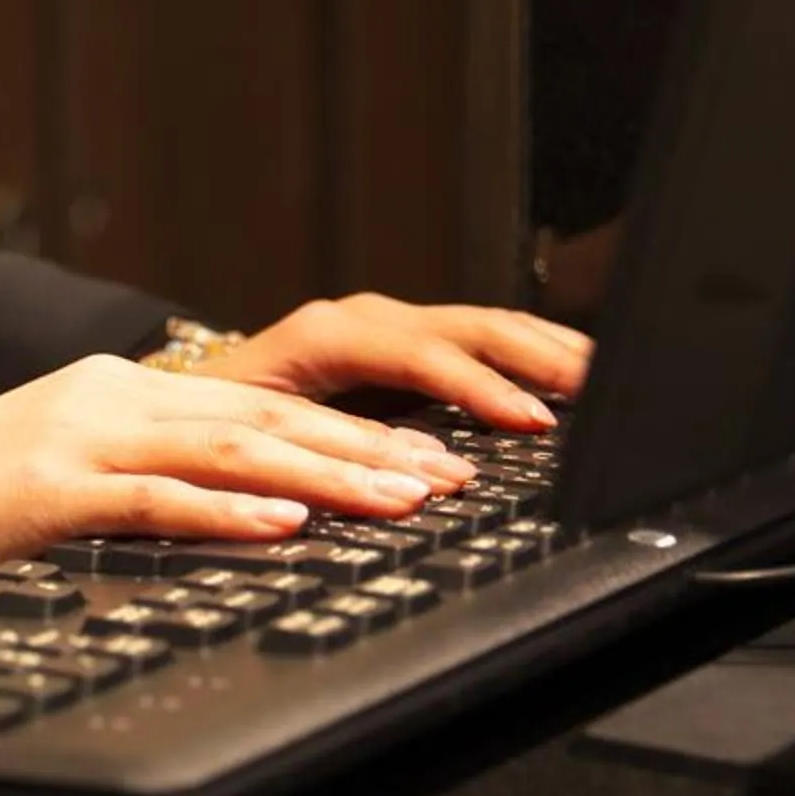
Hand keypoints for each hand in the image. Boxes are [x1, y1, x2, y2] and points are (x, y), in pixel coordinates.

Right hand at [0, 356, 479, 609]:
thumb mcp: (59, 487)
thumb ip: (145, 488)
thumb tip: (246, 517)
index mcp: (115, 396)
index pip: (259, 409)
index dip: (355, 434)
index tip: (431, 462)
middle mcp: (106, 401)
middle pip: (265, 418)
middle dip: (370, 449)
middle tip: (454, 478)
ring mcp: (76, 439)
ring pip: (230, 448)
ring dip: (329, 475)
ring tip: (404, 501)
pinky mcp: (46, 492)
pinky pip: (155, 497)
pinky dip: (230, 511)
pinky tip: (288, 524)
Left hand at [191, 293, 590, 430]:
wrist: (190, 406)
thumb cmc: (215, 425)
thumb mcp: (256, 437)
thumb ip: (324, 447)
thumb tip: (400, 473)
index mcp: (327, 335)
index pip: (421, 353)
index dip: (479, 386)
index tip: (529, 420)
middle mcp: (364, 322)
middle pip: (468, 327)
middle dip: (536, 358)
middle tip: (599, 393)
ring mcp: (390, 330)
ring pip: (484, 326)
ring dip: (545, 351)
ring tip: (605, 381)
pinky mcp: (407, 347)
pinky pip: (480, 340)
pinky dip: (530, 355)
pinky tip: (570, 376)